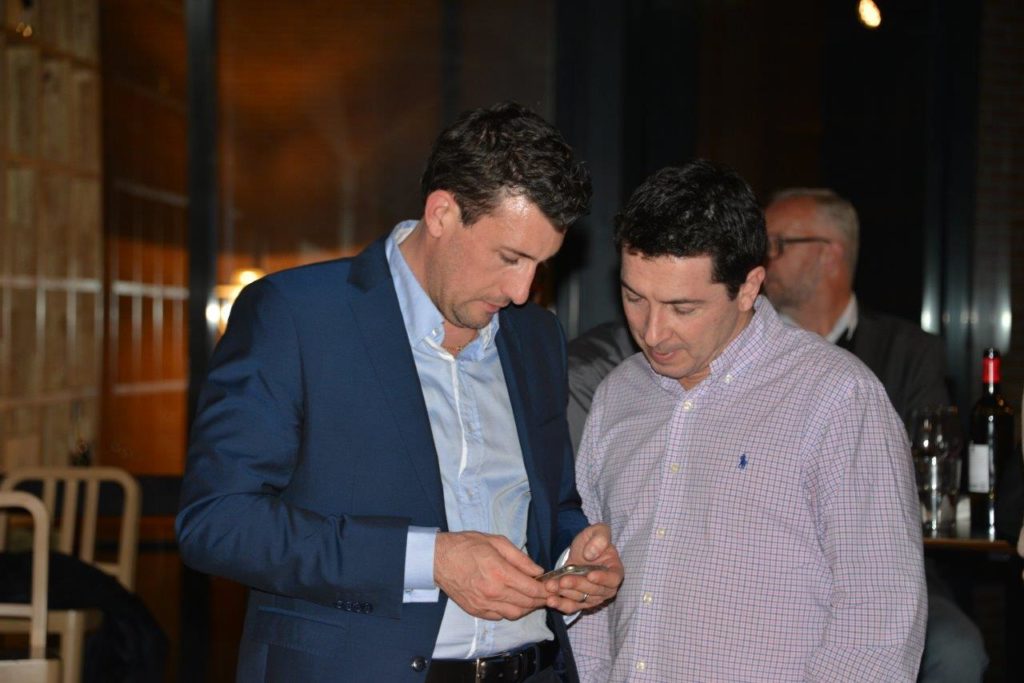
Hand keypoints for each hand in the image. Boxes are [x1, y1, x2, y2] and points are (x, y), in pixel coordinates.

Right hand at [434, 531, 548, 620]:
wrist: (437, 559)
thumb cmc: (466, 545)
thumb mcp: (496, 542)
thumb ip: (520, 558)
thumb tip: (538, 571)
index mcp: (500, 573)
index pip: (532, 589)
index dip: (546, 590)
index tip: (552, 586)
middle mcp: (494, 592)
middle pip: (527, 604)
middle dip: (541, 599)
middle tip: (546, 592)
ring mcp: (484, 604)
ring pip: (515, 614)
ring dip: (527, 608)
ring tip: (530, 597)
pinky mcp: (476, 611)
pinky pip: (500, 617)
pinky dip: (510, 611)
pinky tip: (512, 600)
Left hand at [543, 523, 623, 613]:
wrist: (580, 552)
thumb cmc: (592, 541)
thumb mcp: (598, 532)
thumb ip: (600, 539)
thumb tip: (590, 555)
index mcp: (615, 571)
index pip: (612, 579)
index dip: (602, 578)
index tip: (590, 575)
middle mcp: (606, 588)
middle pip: (593, 591)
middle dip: (577, 585)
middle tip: (563, 580)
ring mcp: (593, 597)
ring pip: (581, 599)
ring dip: (565, 594)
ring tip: (551, 586)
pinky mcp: (580, 603)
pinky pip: (571, 607)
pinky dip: (560, 604)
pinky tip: (550, 600)